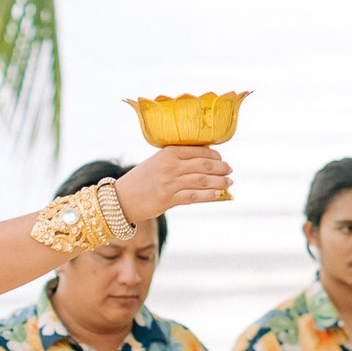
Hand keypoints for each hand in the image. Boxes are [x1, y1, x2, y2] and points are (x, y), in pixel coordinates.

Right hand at [118, 144, 232, 219]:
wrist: (122, 198)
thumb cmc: (142, 179)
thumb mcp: (158, 162)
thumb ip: (178, 159)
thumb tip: (206, 157)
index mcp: (168, 152)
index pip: (198, 151)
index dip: (214, 156)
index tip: (222, 159)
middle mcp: (170, 165)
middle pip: (204, 165)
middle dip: (221, 168)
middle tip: (230, 170)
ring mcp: (169, 183)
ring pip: (201, 181)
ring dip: (219, 182)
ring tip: (228, 183)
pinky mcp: (167, 199)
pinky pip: (193, 196)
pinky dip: (208, 195)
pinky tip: (218, 194)